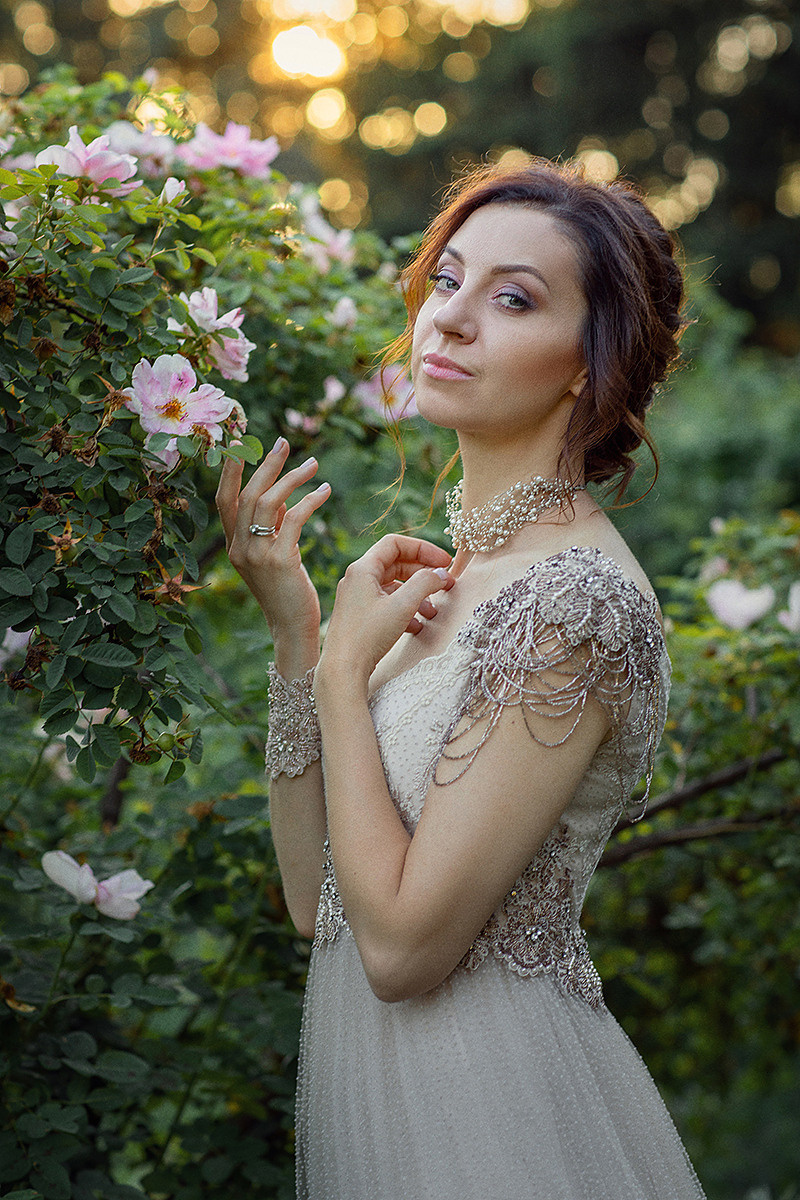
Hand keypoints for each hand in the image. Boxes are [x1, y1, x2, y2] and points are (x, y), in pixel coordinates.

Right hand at [215, 437, 330, 649]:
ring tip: (313, 464)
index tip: (238, 443)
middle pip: (247, 494)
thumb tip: (281, 496)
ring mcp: (257, 555)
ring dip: (292, 477)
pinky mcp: (280, 561)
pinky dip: (310, 500)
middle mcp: (239, 549)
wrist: (292, 628)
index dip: (229, 470)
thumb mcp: (273, 556)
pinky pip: (294, 519)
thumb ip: (272, 527)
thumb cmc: (286, 592)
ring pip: (269, 502)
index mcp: (233, 547)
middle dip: (266, 464)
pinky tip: (325, 491)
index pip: (224, 500)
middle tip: (283, 442)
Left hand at [316, 534, 453, 692]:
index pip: (395, 544)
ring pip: (393, 587)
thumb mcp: (402, 606)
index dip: (423, 549)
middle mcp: (357, 580)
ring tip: (433, 611)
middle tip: (445, 585)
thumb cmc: (368, 635)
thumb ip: (425, 583)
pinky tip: (418, 627)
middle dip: (422, 574)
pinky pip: (387, 605)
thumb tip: (442, 574)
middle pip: (396, 564)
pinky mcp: (360, 618)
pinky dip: (405, 611)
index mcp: (362, 569)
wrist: (343, 670)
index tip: (444, 562)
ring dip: (416, 595)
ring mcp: (357, 599)